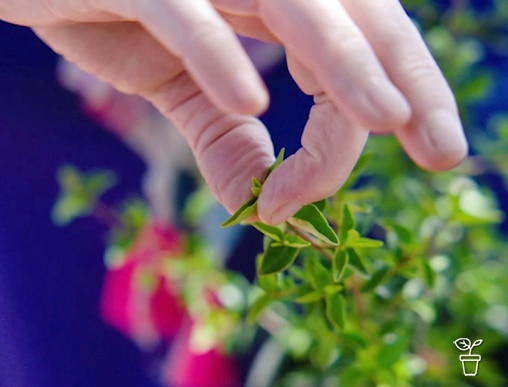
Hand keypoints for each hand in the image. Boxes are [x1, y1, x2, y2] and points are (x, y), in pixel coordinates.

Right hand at [0, 0, 467, 223]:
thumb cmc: (101, 10)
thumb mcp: (172, 84)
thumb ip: (221, 134)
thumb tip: (260, 207)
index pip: (360, 42)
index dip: (401, 94)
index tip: (425, 155)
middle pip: (354, 16)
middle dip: (405, 81)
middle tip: (443, 150)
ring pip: (292, 4)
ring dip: (340, 63)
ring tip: (382, 122)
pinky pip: (186, 14)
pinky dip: (217, 56)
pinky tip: (249, 102)